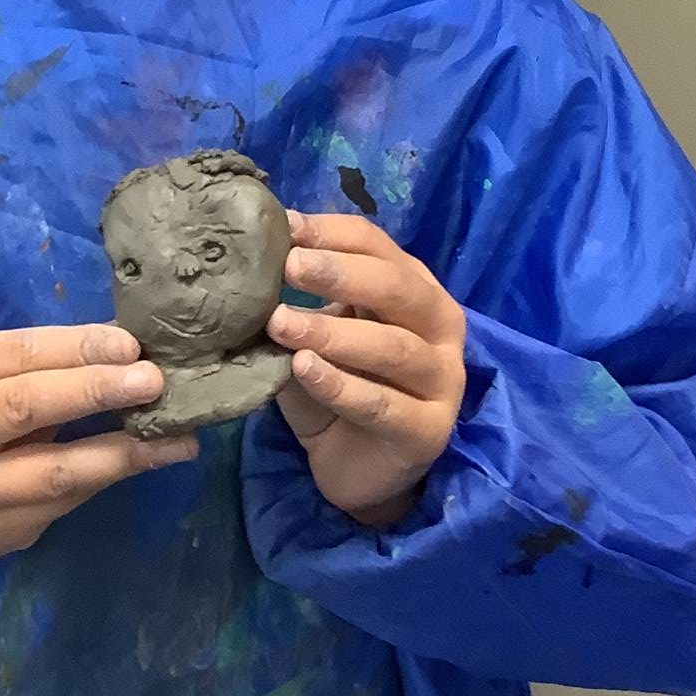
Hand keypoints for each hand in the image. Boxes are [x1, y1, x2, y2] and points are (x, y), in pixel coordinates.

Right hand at [0, 324, 196, 559]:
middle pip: (23, 407)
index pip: (12, 354)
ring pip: (52, 470)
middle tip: (152, 380)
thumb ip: (46, 359)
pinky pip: (64, 503)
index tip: (130, 344)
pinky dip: (111, 477)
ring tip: (174, 434)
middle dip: (93, 390)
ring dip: (120, 450)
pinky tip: (150, 459)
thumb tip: (129, 346)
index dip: (74, 348)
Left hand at [267, 212, 465, 528]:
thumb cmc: (337, 385)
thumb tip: (252, 257)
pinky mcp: (429, 431)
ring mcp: (443, 380)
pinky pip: (382, 404)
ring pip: (392, 346)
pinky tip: (302, 369)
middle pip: (396, 287)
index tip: (285, 228)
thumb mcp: (318, 333)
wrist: (355, 467)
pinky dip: (340, 384)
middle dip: (340, 273)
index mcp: (415, 288)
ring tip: (280, 323)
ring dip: (332, 332)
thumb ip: (301, 300)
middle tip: (289, 266)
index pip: (379, 247)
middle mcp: (440, 326)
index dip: (332, 233)